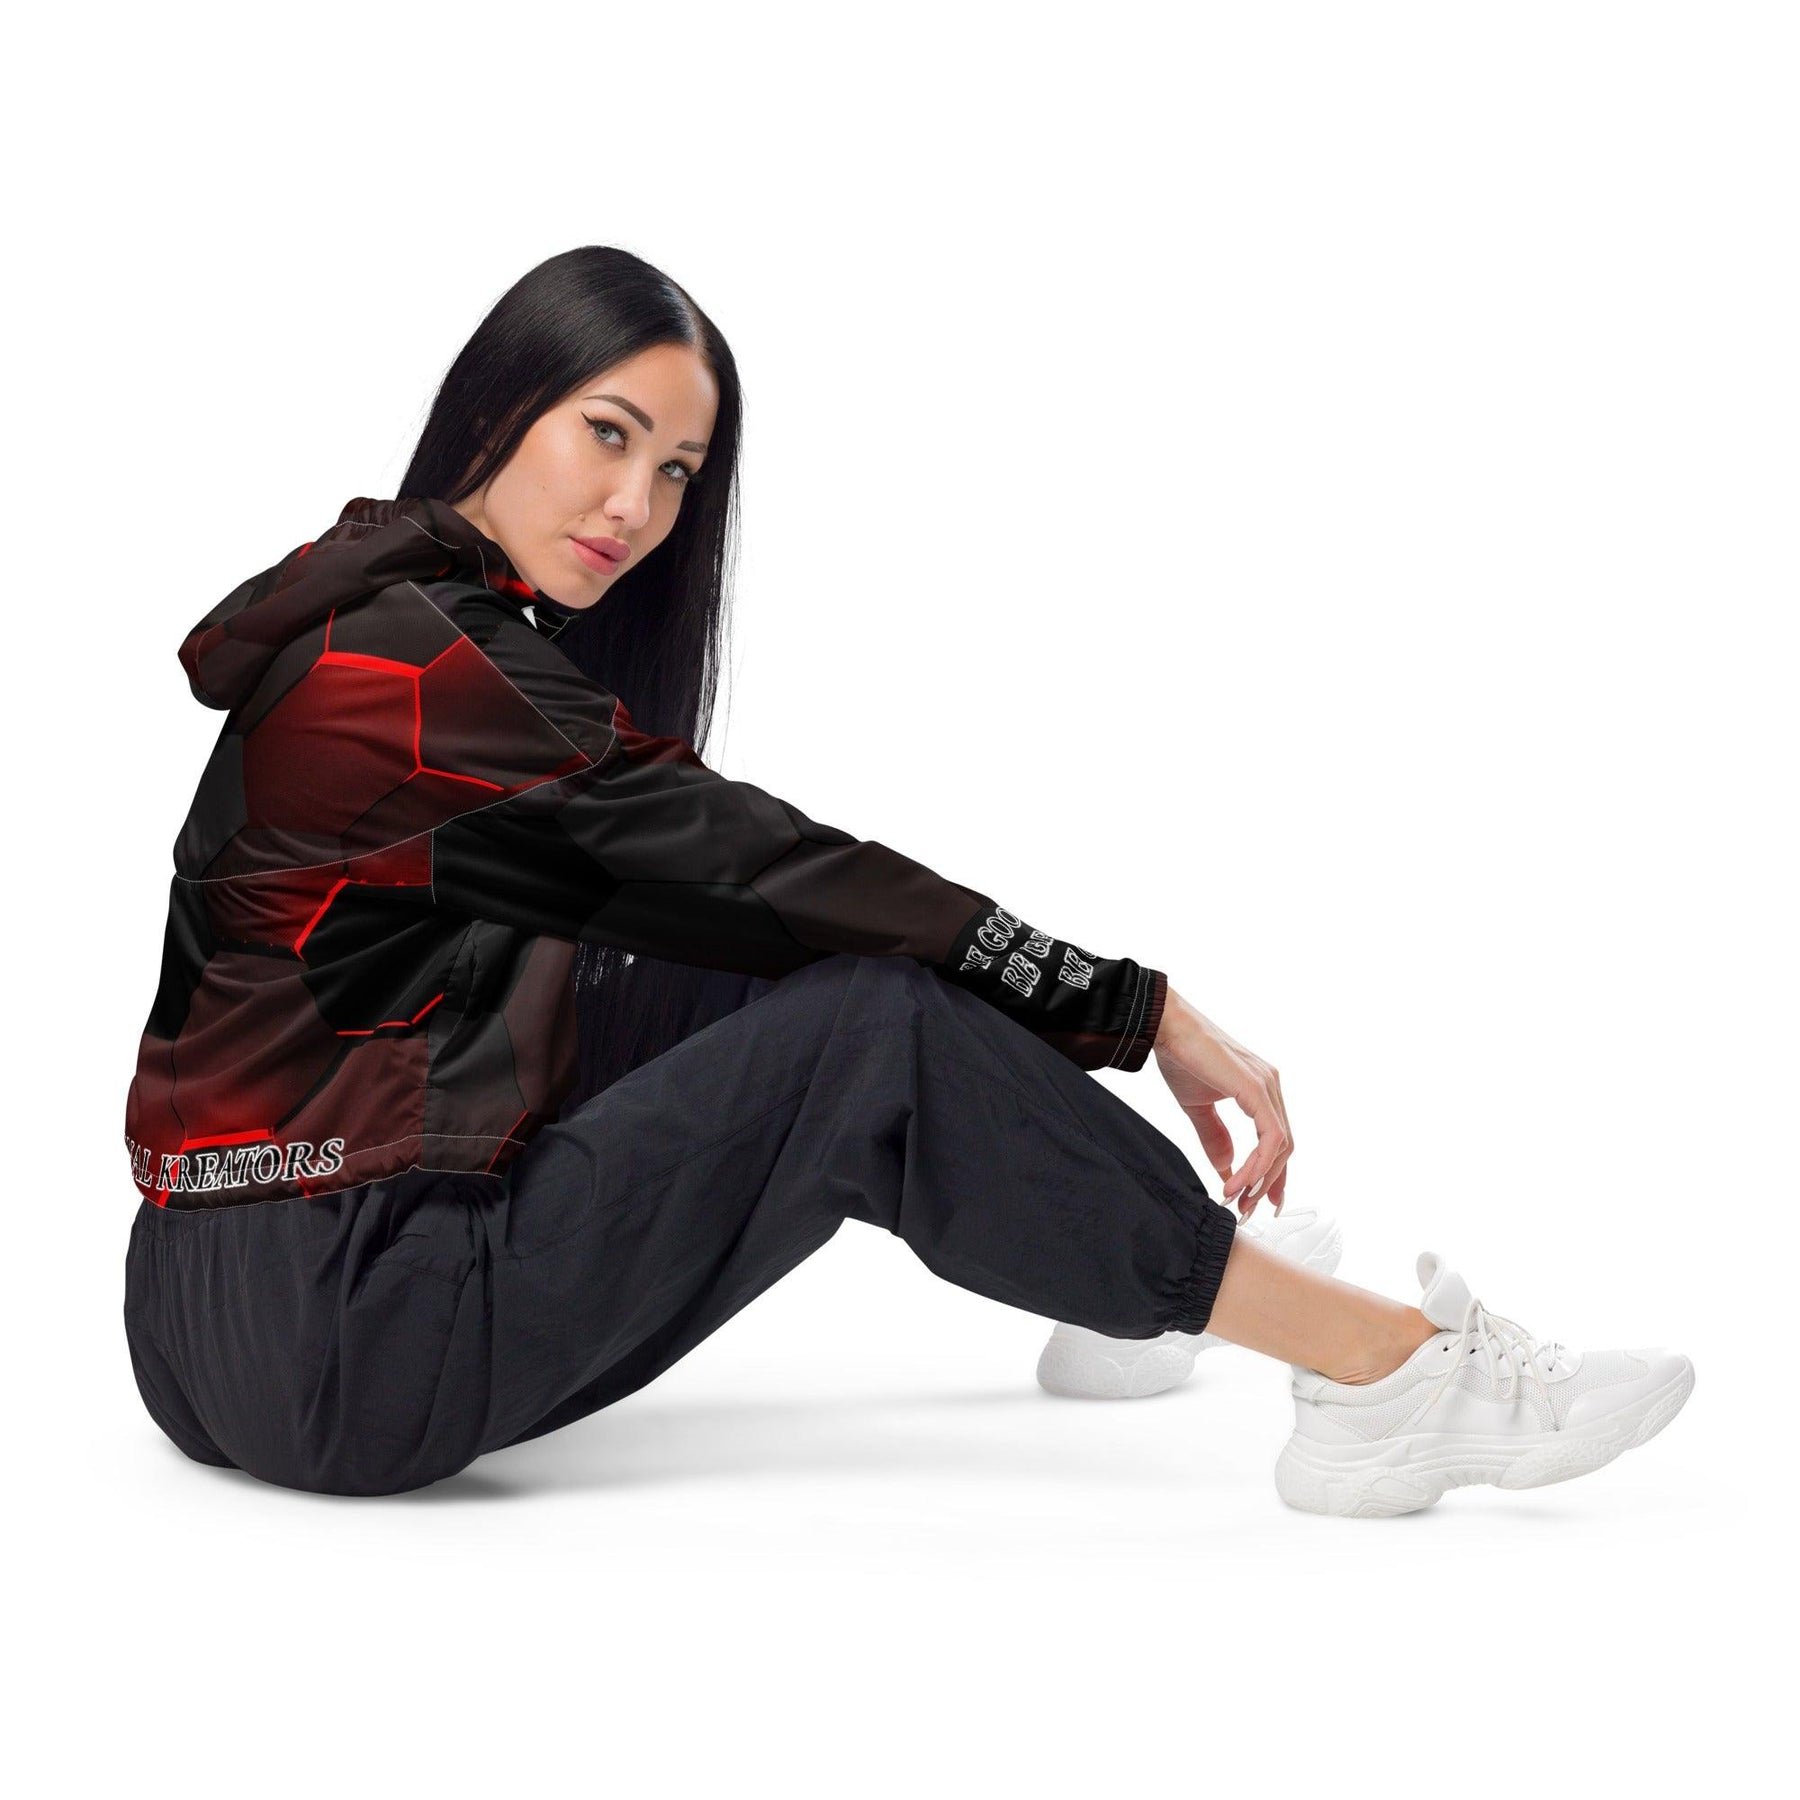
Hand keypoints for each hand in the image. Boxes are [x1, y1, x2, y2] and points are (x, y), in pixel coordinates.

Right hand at [1151, 984, 1294, 1220]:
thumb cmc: (1181, 1058)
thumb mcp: (1199, 1108)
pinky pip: (1270, 1137)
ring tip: (1238, 1198)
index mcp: (1261, 1089)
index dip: (1272, 1173)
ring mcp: (1267, 1086)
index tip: (1261, 1200)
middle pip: (1284, 1146)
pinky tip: (1239, 1180)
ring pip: (1280, 1145)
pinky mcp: (1257, 1089)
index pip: (1277, 1139)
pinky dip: (1258, 1164)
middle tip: (1248, 1208)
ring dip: (1260, 1178)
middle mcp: (1271, 1086)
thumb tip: (1226, 1170)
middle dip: (1267, 1183)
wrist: (1166, 1028)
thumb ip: (1215, 1138)